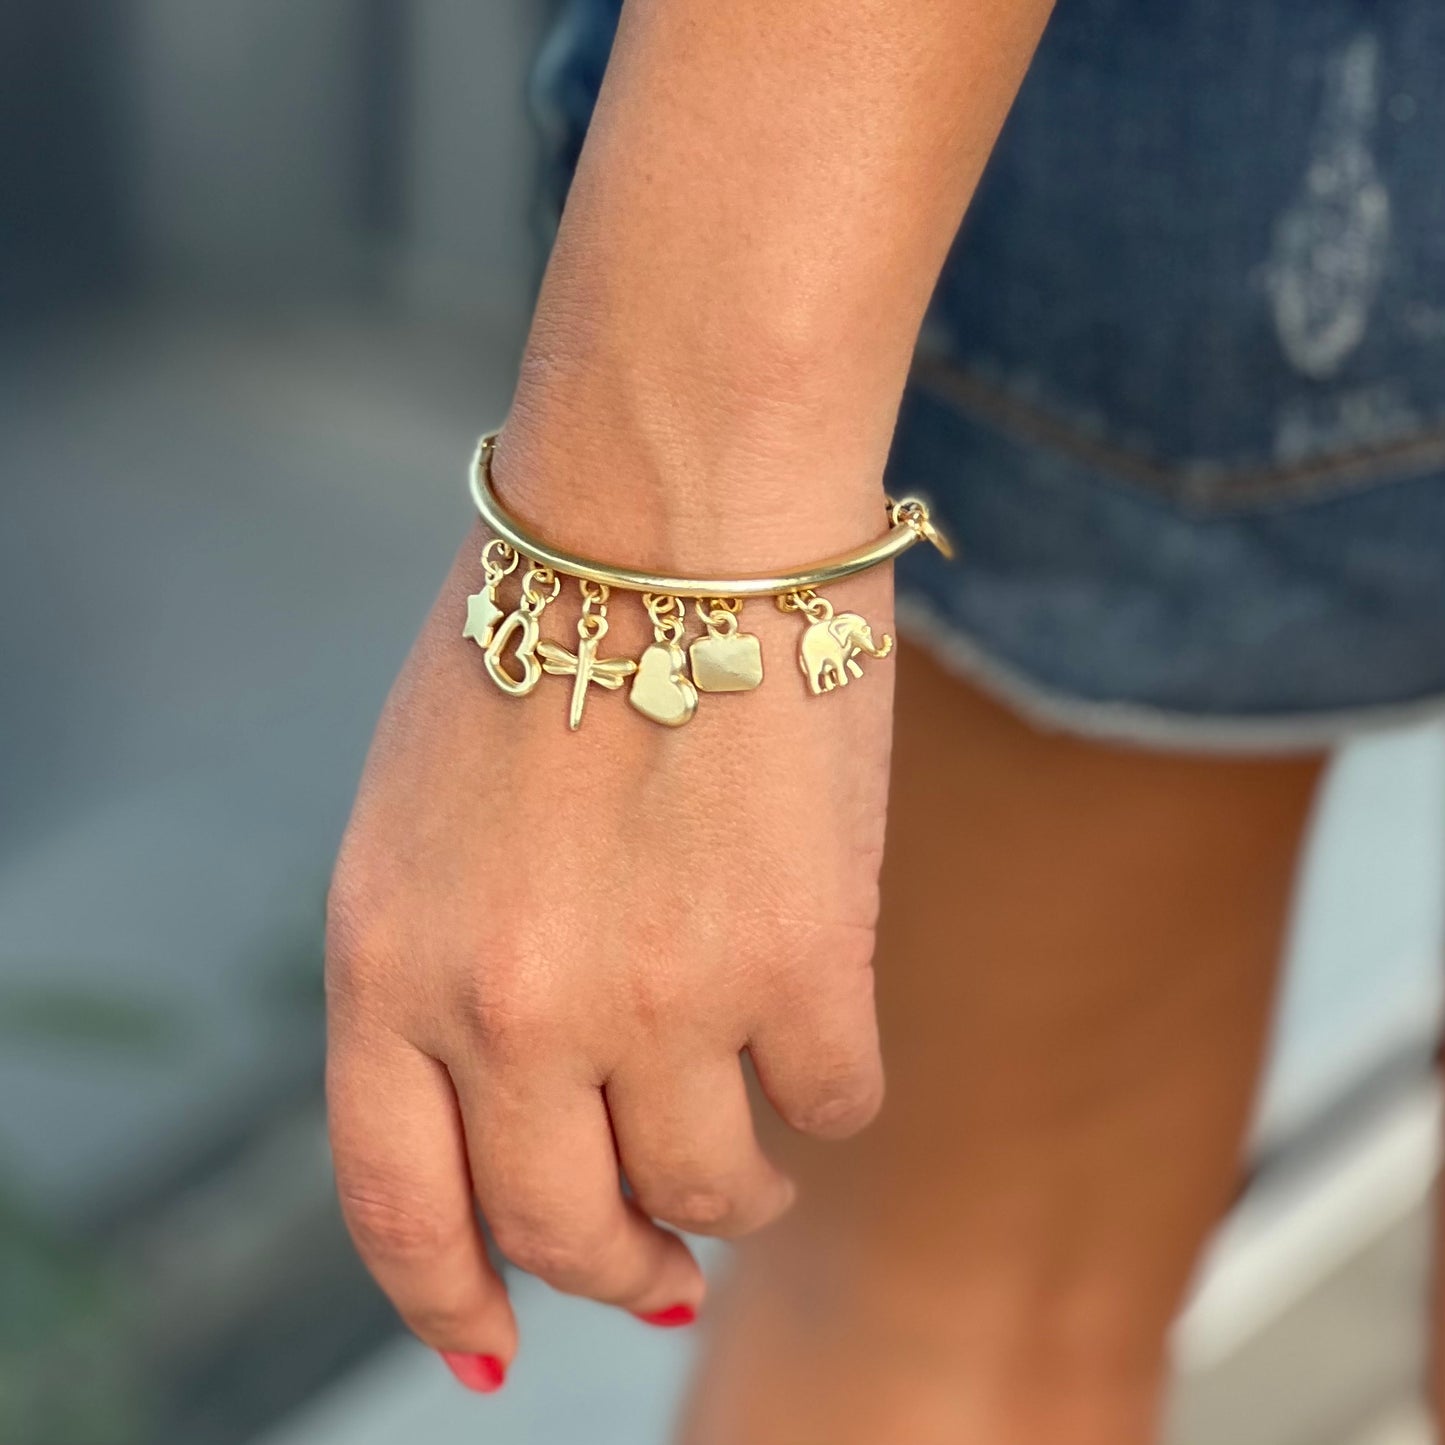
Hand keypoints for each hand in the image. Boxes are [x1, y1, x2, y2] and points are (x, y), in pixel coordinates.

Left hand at [325, 459, 892, 1379]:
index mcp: (386, 960)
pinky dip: (830, 1087)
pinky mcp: (804, 963)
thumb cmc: (547, 626)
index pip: (399, 1205)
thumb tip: (519, 1097)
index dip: (450, 1300)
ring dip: (733, 1190)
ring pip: (712, 1192)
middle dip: (616, 1267)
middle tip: (660, 1260)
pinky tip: (823, 1029)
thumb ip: (439, 966)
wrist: (673, 502)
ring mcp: (659, 998)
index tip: (496, 1343)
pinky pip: (832, 1102)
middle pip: (563, 1230)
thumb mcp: (417, 810)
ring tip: (749, 1144)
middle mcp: (508, 1006)